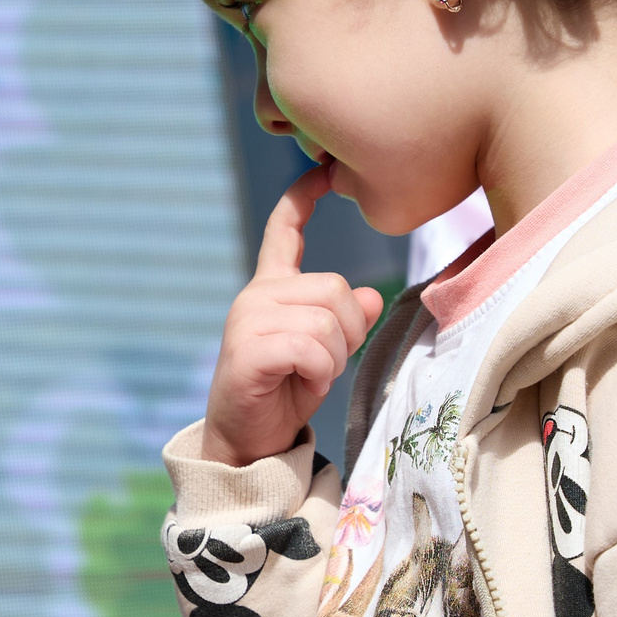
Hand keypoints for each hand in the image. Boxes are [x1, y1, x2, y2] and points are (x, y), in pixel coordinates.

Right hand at [203, 167, 385, 467]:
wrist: (248, 443)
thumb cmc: (285, 394)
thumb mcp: (326, 353)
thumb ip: (346, 321)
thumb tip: (368, 296)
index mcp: (271, 289)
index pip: (282, 231)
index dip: (302, 200)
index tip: (321, 173)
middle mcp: (256, 295)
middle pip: (335, 288)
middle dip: (348, 331)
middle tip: (325, 363)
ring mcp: (248, 319)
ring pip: (328, 319)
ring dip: (334, 357)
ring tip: (309, 375)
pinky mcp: (248, 348)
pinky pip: (312, 347)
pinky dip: (320, 371)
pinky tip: (300, 383)